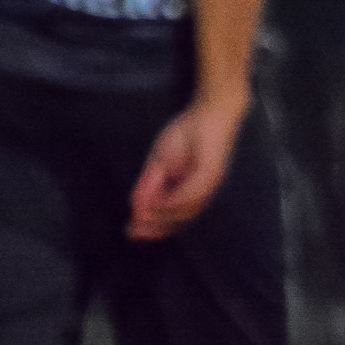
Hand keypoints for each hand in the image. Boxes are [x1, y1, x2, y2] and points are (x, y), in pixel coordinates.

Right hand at [128, 96, 247, 240]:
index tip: (133, 233)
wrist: (208, 111)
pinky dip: (174, 201)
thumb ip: (149, 184)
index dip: (154, 227)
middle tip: (134, 233)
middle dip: (155, 227)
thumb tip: (135, 206)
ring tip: (142, 218)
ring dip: (162, 216)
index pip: (173, 216)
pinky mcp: (212, 171)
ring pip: (186, 210)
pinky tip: (159, 204)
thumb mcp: (160, 162)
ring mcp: (209, 183)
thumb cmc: (187, 134)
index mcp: (191, 191)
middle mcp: (203, 192)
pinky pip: (193, 193)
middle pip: (179, 219)